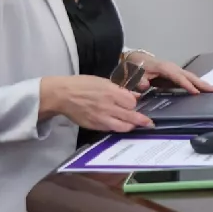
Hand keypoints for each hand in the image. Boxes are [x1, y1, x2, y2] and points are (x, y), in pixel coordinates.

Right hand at [39, 75, 154, 131]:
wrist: (63, 95)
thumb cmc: (83, 85)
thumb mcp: (103, 81)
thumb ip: (121, 90)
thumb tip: (135, 96)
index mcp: (112, 92)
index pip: (132, 102)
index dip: (135, 103)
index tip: (134, 103)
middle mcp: (108, 106)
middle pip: (131, 117)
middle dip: (142, 120)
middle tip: (149, 123)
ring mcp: (101, 118)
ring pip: (123, 127)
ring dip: (131, 126)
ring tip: (135, 125)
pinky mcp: (95, 126)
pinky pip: (111, 130)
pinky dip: (118, 128)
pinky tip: (120, 126)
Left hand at [129, 50, 212, 94]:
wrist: (136, 59)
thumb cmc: (137, 66)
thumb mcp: (135, 72)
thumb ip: (139, 80)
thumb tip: (144, 86)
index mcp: (164, 67)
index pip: (178, 77)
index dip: (187, 85)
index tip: (196, 92)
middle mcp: (172, 68)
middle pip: (189, 76)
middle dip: (202, 83)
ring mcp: (175, 70)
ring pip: (191, 77)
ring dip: (202, 83)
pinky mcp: (174, 75)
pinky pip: (187, 79)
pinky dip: (196, 83)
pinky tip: (202, 89)